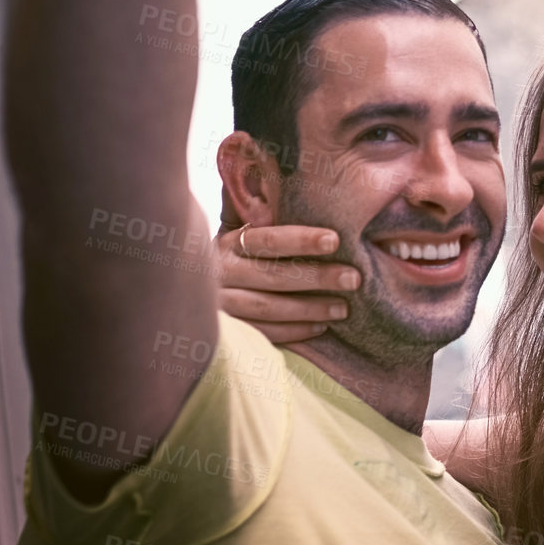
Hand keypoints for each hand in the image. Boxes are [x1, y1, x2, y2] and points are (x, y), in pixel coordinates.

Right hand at [217, 223, 359, 343]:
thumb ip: (266, 226)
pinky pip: (262, 333)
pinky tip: (320, 327)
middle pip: (274, 275)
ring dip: (309, 309)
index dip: (302, 240)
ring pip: (268, 307)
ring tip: (343, 309)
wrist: (190, 293)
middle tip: (353, 278)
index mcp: (229, 243)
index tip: (335, 240)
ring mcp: (220, 304)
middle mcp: (220, 272)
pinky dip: (293, 331)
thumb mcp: (240, 238)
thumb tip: (312, 212)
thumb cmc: (233, 260)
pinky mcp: (224, 330)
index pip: (269, 240)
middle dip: (317, 277)